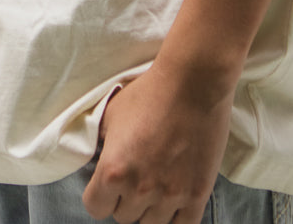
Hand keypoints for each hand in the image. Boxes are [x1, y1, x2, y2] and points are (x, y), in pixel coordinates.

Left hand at [81, 62, 234, 223]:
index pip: (96, 208)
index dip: (100, 196)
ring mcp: (170, 195)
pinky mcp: (197, 194)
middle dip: (126, 200)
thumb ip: (101, 142)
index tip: (108, 185)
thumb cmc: (149, 92)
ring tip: (156, 186)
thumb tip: (98, 157)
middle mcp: (139, 189)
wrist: (192, 82)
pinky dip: (176, 219)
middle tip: (136, 178)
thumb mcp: (111, 113)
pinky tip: (174, 203)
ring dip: (150, 209)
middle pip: (124, 217)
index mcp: (113, 170)